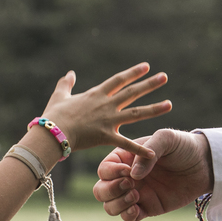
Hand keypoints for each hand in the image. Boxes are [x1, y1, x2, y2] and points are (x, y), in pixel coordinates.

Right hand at [41, 63, 171, 157]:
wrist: (52, 132)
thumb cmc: (53, 115)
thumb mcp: (60, 95)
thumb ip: (66, 84)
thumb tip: (70, 73)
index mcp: (97, 94)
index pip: (119, 80)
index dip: (133, 72)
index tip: (147, 66)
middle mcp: (106, 104)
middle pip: (132, 92)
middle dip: (149, 84)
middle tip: (165, 77)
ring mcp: (108, 120)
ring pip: (136, 113)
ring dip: (154, 109)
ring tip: (170, 104)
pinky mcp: (106, 136)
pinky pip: (126, 143)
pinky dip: (139, 150)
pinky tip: (153, 154)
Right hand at [93, 129, 212, 220]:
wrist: (205, 165)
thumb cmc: (183, 146)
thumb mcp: (166, 139)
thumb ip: (147, 152)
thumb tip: (133, 175)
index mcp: (125, 158)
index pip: (104, 169)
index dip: (110, 172)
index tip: (127, 171)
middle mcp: (126, 177)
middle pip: (100, 190)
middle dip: (110, 189)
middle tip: (131, 184)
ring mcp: (136, 193)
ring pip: (110, 206)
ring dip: (117, 203)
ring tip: (136, 195)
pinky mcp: (148, 207)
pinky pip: (128, 217)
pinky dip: (127, 215)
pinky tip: (138, 208)